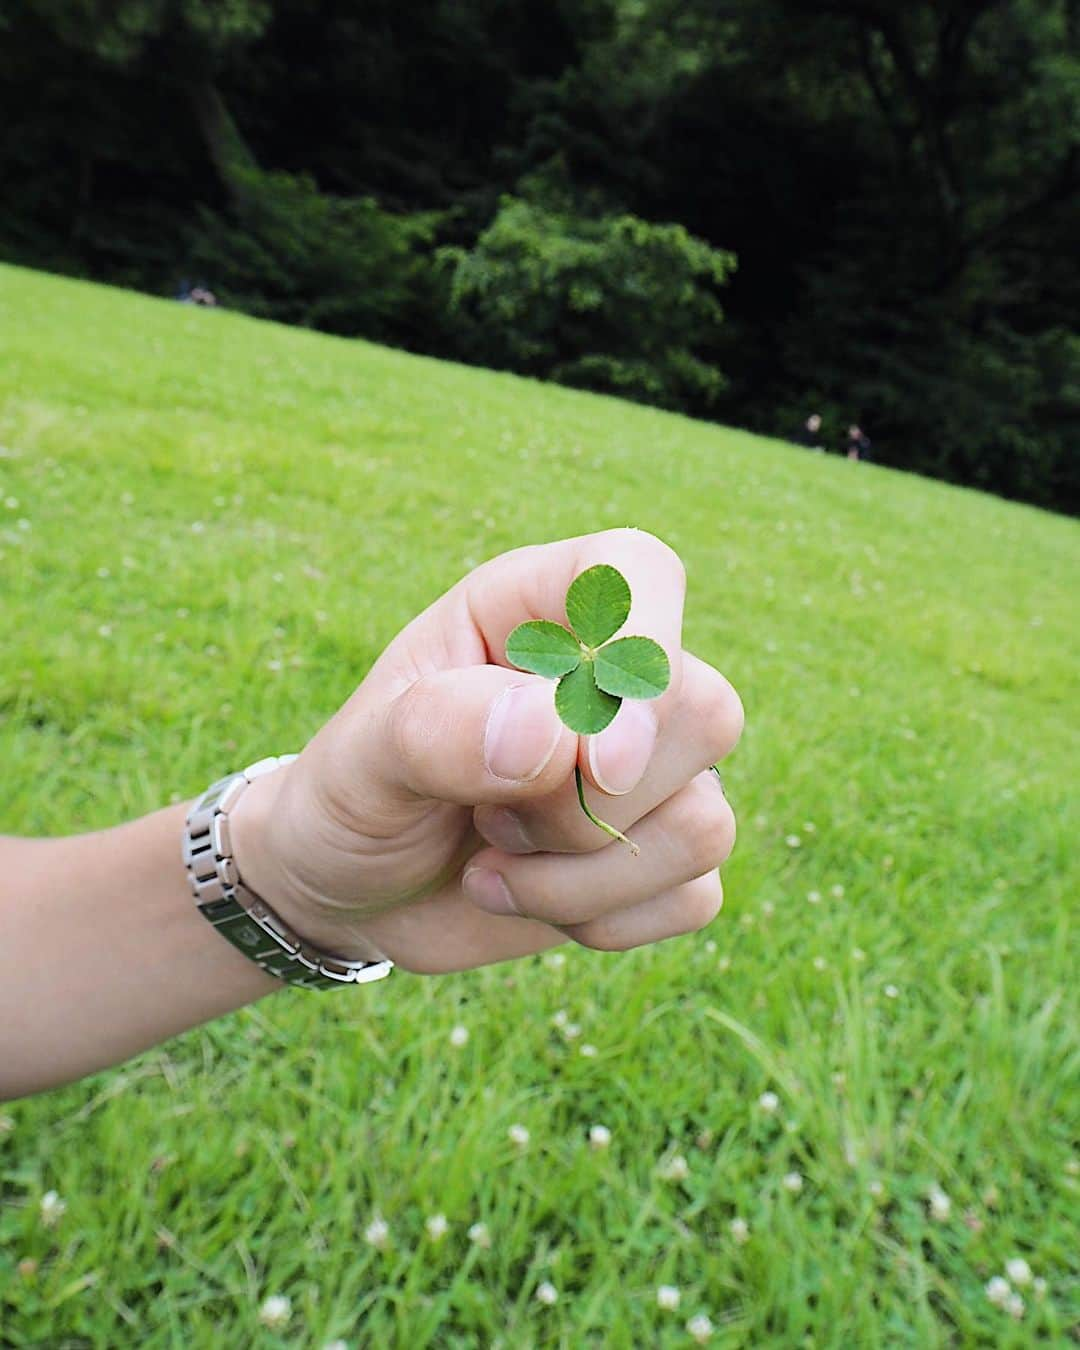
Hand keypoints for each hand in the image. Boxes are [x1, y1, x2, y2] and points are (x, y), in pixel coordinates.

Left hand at [231, 529, 742, 973]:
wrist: (352, 891)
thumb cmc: (354, 796)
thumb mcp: (360, 760)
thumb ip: (437, 729)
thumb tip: (553, 730)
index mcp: (537, 613)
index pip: (640, 573)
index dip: (645, 645)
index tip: (598, 761)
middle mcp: (612, 680)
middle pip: (701, 712)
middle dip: (584, 804)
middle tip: (486, 815)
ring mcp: (651, 770)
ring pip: (705, 823)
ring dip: (582, 876)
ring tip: (494, 859)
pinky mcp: (663, 856)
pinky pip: (695, 894)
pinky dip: (603, 918)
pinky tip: (529, 900)